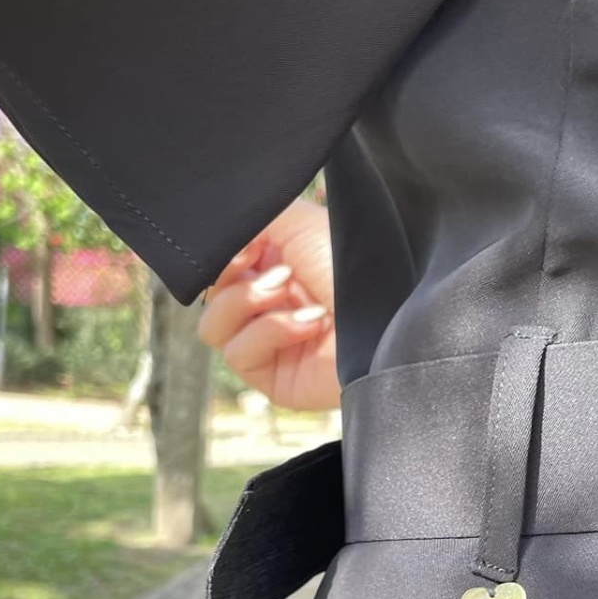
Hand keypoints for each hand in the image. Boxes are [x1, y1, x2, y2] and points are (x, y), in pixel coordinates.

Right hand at [198, 196, 339, 412]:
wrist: (388, 311)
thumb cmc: (353, 263)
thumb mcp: (296, 222)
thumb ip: (249, 219)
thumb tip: (215, 236)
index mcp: (275, 265)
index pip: (219, 265)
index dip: (220, 253)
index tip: (245, 246)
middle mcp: (270, 304)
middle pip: (209, 295)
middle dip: (234, 276)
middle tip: (277, 270)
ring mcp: (269, 344)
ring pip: (213, 326)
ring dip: (246, 302)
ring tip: (287, 291)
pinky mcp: (273, 378)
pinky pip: (239, 353)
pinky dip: (271, 331)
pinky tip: (310, 324)